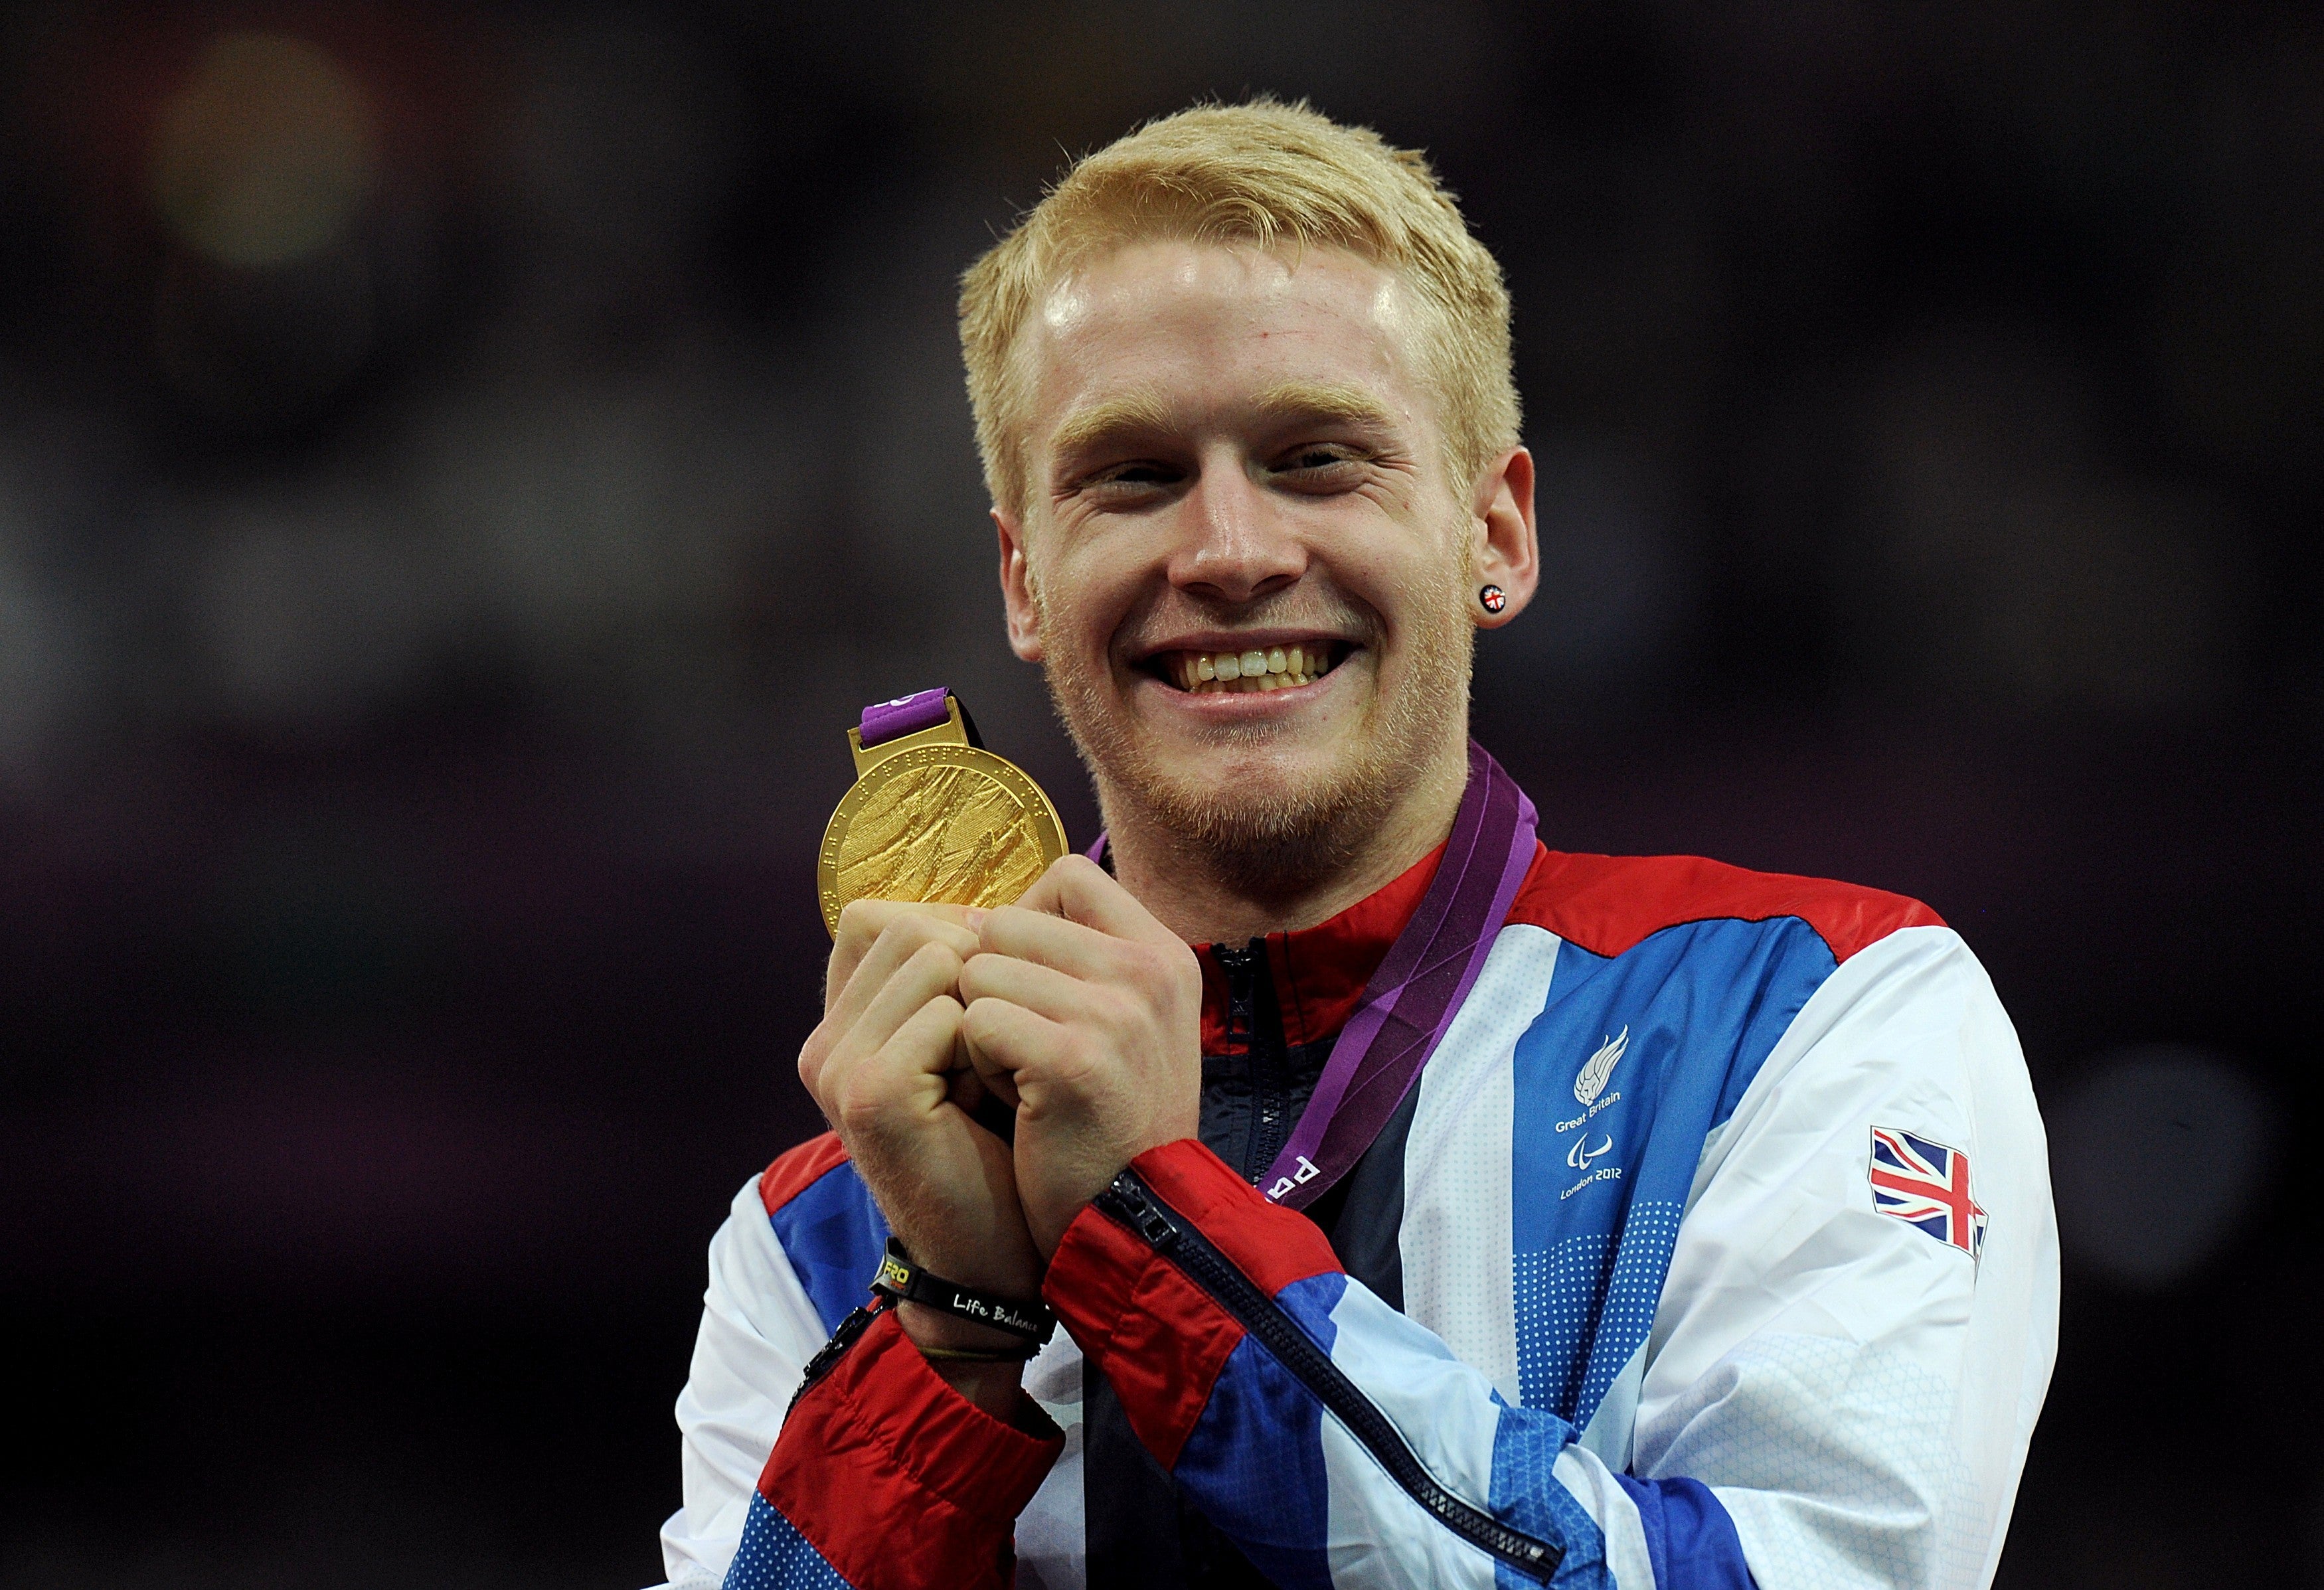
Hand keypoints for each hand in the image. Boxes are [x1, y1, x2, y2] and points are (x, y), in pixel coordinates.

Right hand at [799, 900, 1044, 1313]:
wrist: (996, 1252)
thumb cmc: (998, 1142)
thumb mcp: (968, 1048)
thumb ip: (953, 979)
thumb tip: (992, 906)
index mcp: (840, 1024)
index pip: (879, 915)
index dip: (949, 935)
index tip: (990, 997)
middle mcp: (825, 1041)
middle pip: (909, 924)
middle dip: (975, 967)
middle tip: (999, 1044)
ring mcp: (839, 1066)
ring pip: (933, 956)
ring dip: (988, 1003)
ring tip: (996, 1071)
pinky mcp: (873, 1093)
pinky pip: (951, 1013)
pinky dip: (992, 1044)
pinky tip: (998, 1096)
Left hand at [957, 856, 1202, 1254]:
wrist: (1138, 1222)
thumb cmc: (1111, 1122)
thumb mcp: (1125, 1023)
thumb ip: (1078, 960)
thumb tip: (982, 915)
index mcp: (1165, 953)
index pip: (1068, 876)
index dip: (1026, 922)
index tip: (1031, 985)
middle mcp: (1149, 970)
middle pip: (1008, 921)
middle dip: (995, 982)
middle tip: (1027, 1046)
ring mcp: (1116, 1012)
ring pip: (982, 970)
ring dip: (983, 1027)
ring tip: (1025, 1078)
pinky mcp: (1073, 1058)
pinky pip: (976, 1021)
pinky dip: (979, 1065)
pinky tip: (1019, 1101)